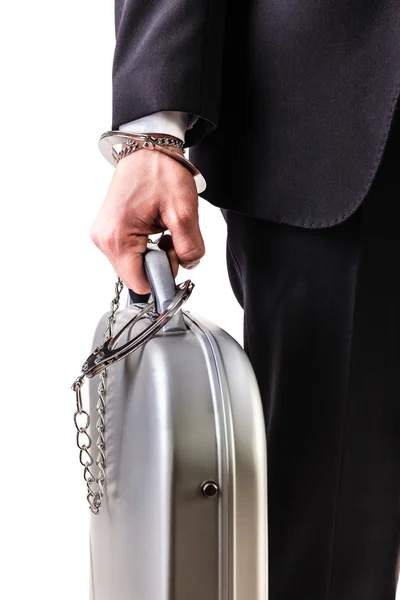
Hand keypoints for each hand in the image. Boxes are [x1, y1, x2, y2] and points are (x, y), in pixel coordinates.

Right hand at [90, 148, 204, 293]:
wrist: (147, 148)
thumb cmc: (160, 172)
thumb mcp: (183, 211)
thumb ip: (189, 247)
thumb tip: (188, 265)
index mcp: (117, 238)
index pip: (140, 284)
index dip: (163, 276)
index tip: (174, 255)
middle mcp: (103, 240)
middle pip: (137, 276)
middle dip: (160, 263)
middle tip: (170, 236)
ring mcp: (103, 236)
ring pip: (135, 266)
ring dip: (154, 254)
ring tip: (161, 228)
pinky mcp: (108, 231)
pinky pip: (130, 253)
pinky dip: (147, 247)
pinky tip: (153, 228)